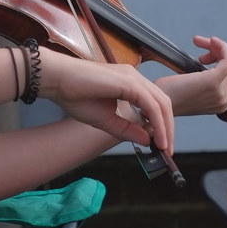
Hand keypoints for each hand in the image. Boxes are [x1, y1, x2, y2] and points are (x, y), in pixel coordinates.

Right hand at [39, 48, 173, 153]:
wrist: (58, 81)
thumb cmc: (75, 96)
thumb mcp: (105, 120)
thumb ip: (126, 129)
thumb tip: (147, 140)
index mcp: (129, 83)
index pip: (155, 104)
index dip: (161, 125)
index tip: (161, 145)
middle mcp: (134, 77)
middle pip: (163, 103)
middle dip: (168, 128)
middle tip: (167, 150)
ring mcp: (132, 77)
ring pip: (160, 103)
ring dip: (165, 127)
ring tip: (163, 147)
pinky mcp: (128, 82)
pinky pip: (150, 104)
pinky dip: (156, 123)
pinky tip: (156, 137)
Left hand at [154, 35, 226, 115]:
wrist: (154, 105)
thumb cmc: (166, 95)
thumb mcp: (189, 90)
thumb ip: (203, 81)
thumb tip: (206, 62)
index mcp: (220, 104)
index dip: (222, 64)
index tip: (202, 58)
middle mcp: (224, 100)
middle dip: (221, 55)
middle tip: (201, 55)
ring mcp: (220, 92)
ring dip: (219, 49)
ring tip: (200, 47)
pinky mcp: (213, 81)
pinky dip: (220, 46)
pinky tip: (207, 41)